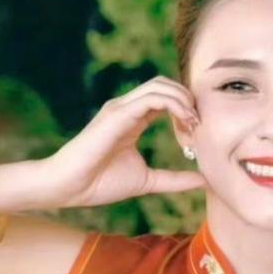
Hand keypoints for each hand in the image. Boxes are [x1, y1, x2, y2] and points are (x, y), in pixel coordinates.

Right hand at [29, 77, 204, 209]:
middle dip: (188, 99)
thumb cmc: (100, 184)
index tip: (198, 131)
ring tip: (194, 122)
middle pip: (166, 85)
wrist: (68, 188)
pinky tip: (185, 122)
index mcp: (133, 118)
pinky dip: (174, 105)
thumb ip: (175, 179)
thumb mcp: (148, 181)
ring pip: (160, 85)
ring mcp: (121, 108)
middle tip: (199, 123)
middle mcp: (127, 108)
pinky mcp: (117, 114)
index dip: (187, 109)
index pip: (166, 98)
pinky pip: (153, 98)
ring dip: (184, 99)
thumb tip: (204, 180)